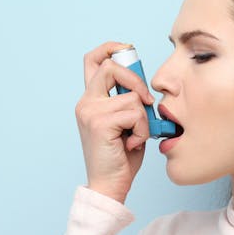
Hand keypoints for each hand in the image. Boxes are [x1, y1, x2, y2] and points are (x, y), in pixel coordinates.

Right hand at [76, 41, 155, 202]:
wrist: (110, 185)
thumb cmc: (122, 157)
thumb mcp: (127, 123)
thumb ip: (130, 102)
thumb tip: (145, 89)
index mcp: (91, 100)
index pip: (94, 60)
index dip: (111, 48)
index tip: (128, 51)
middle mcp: (86, 102)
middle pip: (111, 67)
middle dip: (136, 80)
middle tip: (147, 101)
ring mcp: (90, 111)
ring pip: (132, 98)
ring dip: (143, 119)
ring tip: (135, 137)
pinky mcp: (99, 123)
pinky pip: (135, 114)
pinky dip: (142, 130)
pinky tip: (132, 144)